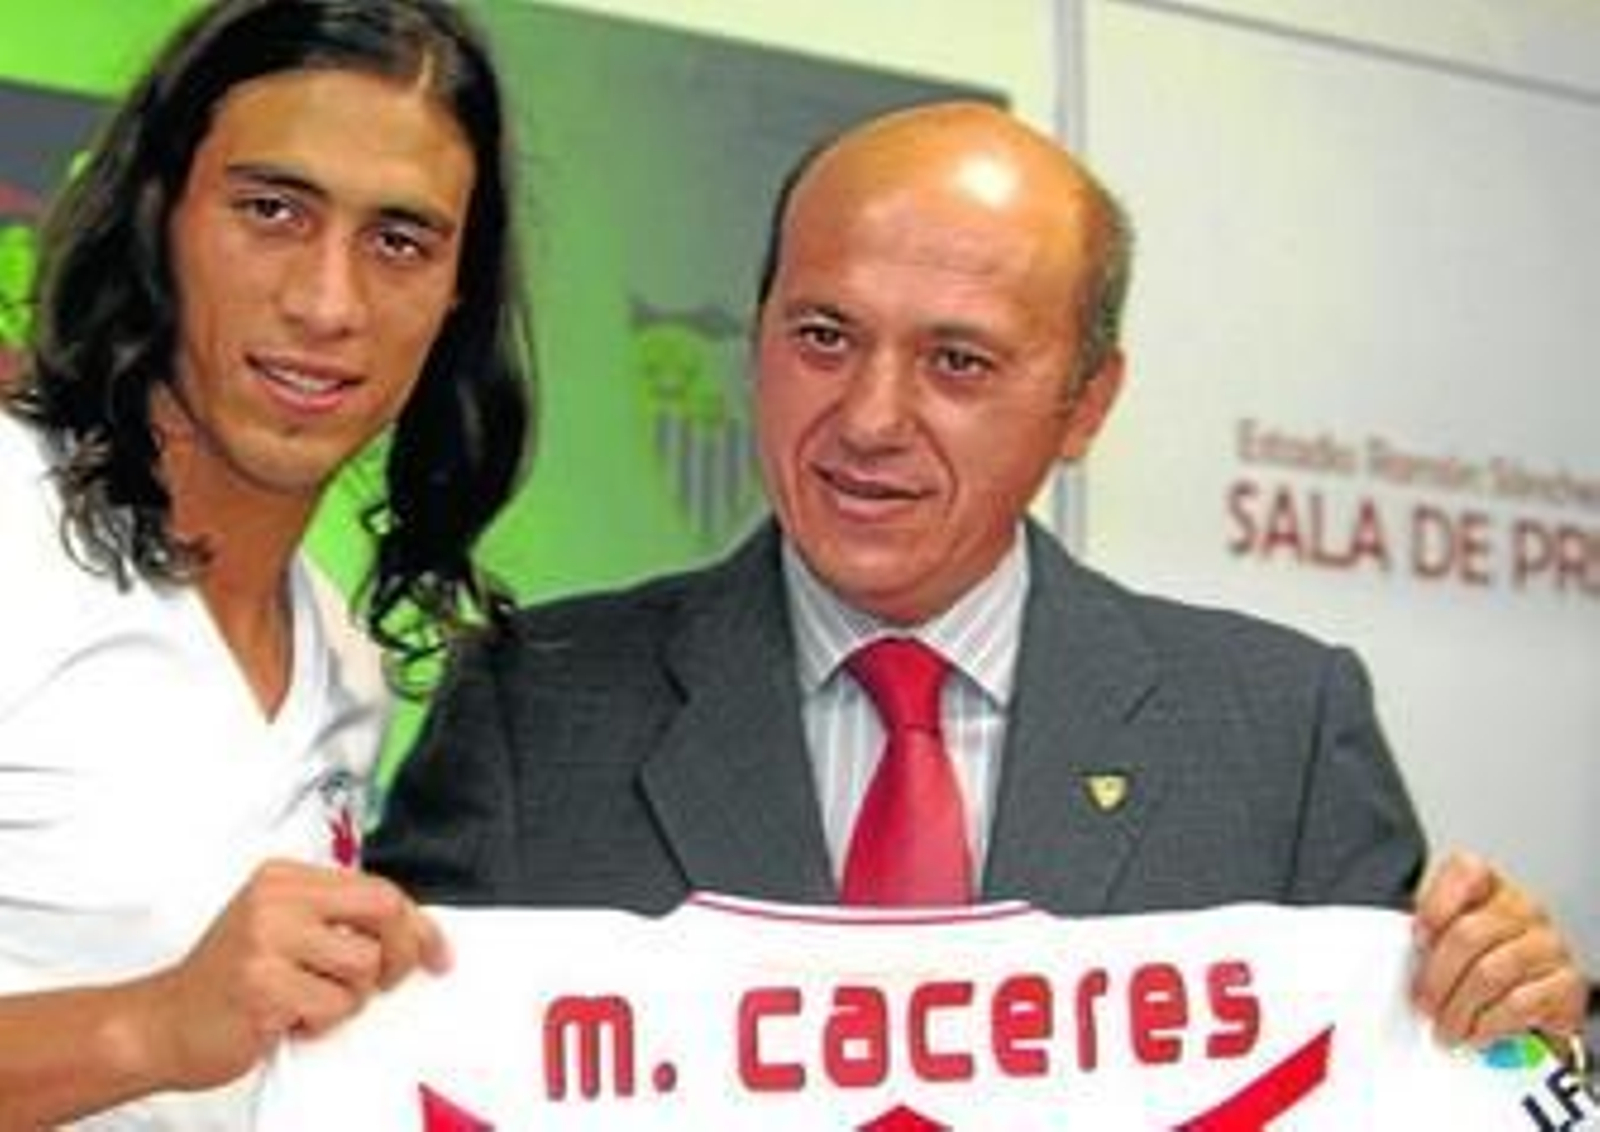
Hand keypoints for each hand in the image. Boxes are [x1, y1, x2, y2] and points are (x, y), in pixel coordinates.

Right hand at [133, 859, 448, 1090]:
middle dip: (400, 954)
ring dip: (349, 998)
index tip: (437, 953)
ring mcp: (267, 938)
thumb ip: (340, 922)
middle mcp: (276, 898)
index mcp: (285, 877)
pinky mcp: (262, 982)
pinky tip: (289, 1019)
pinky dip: (321, 1022)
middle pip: (384, 911)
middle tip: (382, 982)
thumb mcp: (284, 931)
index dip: (418, 925)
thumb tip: (418, 935)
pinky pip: (333, 1005)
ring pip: (364, 966)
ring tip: (310, 1001)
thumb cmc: (229, 983)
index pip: (378, 888)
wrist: (162, 1023)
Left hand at [1411, 850, 1586, 1048]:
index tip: (1417, 939)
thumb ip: (1424, 940)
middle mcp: (1522, 907)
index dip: (1435, 906)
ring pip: (1491, 973)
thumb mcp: (1447, 940)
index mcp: (1488, 886)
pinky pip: (1520, 1004)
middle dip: (1437, 977)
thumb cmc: (1480, 961)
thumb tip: (1394, 964)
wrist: (1532, 997)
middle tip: (1423, 1005)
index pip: (1465, 872)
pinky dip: (1490, 1024)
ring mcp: (1548, 943)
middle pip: (1469, 934)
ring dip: (1460, 1009)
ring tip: (1447, 1028)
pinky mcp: (1566, 982)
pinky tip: (1477, 1032)